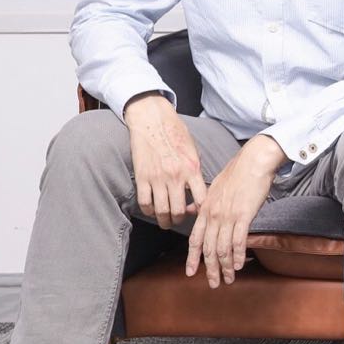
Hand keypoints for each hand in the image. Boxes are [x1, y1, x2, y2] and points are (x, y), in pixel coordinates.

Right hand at [123, 93, 206, 230]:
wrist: (153, 120)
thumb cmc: (175, 133)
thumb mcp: (193, 151)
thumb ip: (195, 171)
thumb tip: (198, 191)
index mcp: (193, 168)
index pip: (201, 199)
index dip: (201, 212)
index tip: (198, 215)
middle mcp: (176, 175)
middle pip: (179, 210)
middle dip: (179, 221)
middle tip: (178, 222)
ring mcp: (158, 178)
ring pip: (161, 210)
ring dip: (164, 220)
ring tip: (165, 222)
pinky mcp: (142, 177)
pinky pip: (145, 202)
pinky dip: (148, 211)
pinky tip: (151, 211)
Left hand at [185, 134, 283, 288]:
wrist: (254, 161)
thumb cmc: (237, 172)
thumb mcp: (214, 186)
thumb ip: (202, 201)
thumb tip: (190, 208)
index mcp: (205, 209)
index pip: (195, 239)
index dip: (192, 258)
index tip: (191, 273)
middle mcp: (213, 215)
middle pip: (208, 248)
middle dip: (210, 269)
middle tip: (213, 283)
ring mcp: (228, 215)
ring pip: (222, 248)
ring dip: (225, 266)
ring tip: (228, 279)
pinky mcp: (244, 215)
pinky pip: (238, 240)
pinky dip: (238, 255)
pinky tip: (240, 265)